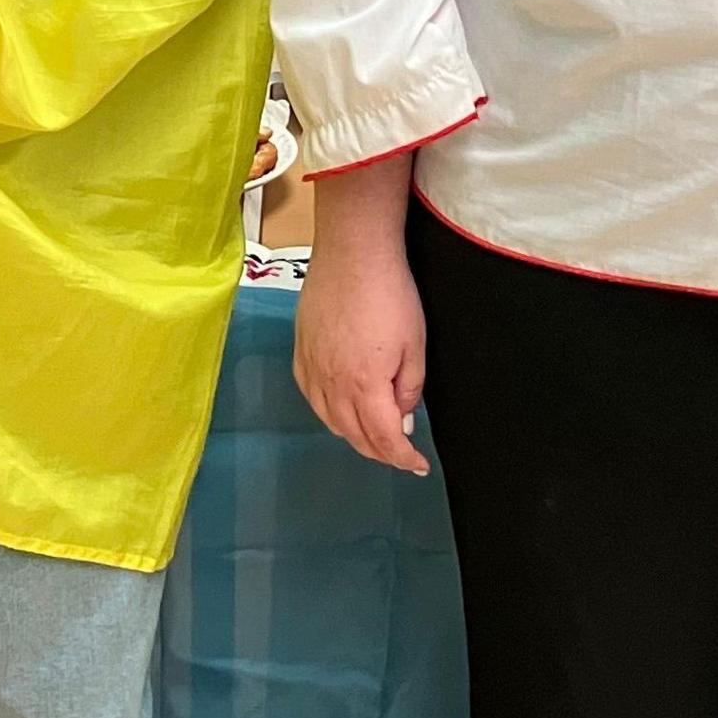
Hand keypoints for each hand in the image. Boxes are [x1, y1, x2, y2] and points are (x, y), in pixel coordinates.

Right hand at [292, 159, 431, 475]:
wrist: (353, 253)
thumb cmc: (391, 295)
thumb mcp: (415, 346)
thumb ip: (408, 390)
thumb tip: (402, 420)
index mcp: (364, 385)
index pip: (383, 438)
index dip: (402, 457)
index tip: (418, 464)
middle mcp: (332, 384)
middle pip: (354, 435)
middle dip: (380, 451)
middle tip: (400, 453)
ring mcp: (311, 368)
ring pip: (329, 420)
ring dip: (354, 435)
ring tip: (374, 435)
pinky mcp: (300, 352)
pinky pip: (311, 398)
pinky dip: (328, 413)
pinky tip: (340, 409)